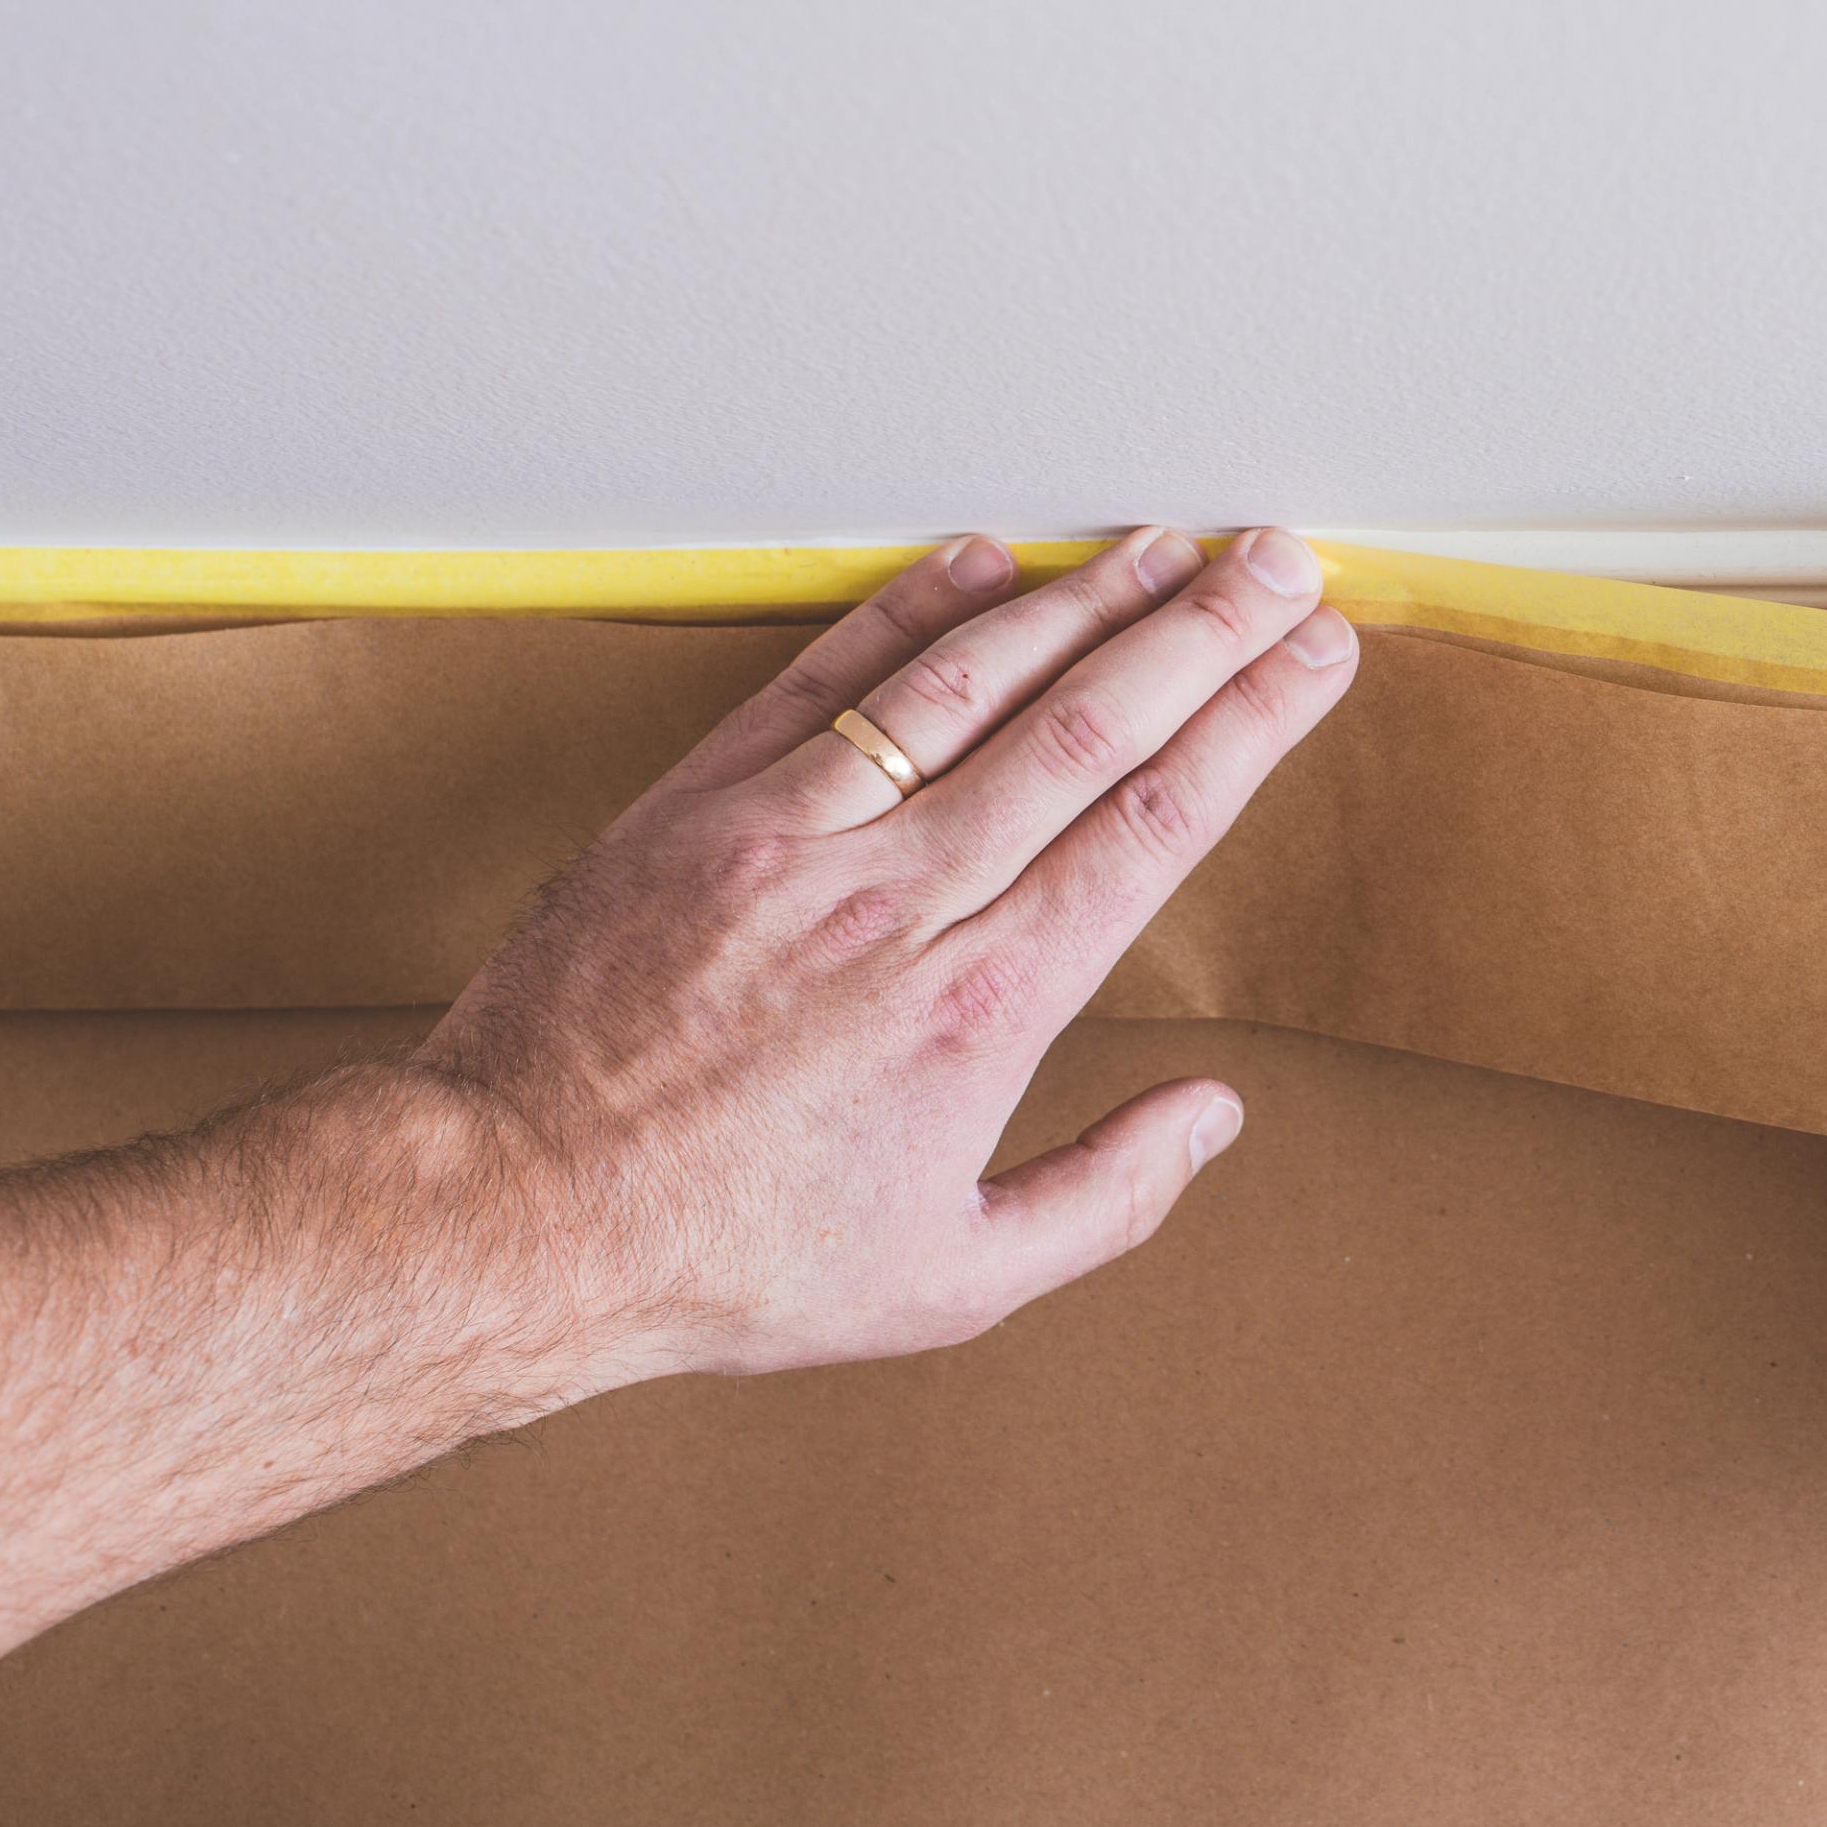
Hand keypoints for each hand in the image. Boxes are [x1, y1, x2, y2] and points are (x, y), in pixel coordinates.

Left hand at [0, 525, 1358, 1762]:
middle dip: (1202, 629)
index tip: (1315, 655)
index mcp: (987, 1007)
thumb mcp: (948, 1283)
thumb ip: (1101, 1198)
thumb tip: (1213, 1116)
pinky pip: (826, 682)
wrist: (511, 1218)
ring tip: (1164, 543)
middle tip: (1277, 560)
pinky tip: (981, 557)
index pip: (1155, 820)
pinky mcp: (700, 808)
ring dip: (1082, 599)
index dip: (1252, 722)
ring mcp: (799, 839)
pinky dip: (909, 611)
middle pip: (1090, 724)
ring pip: (971, 681)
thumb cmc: (726, 1262)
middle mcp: (908, 899)